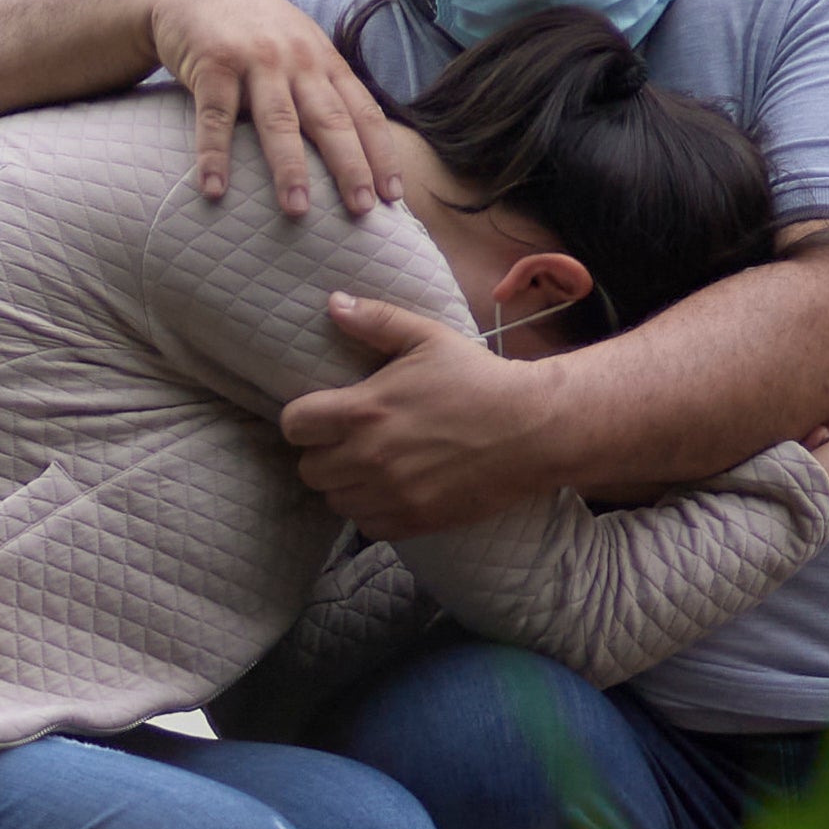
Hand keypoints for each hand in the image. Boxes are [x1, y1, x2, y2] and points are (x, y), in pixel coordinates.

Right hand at [147, 0, 402, 219]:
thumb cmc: (251, 30)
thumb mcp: (297, 48)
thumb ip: (320, 88)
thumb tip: (353, 150)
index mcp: (322, 60)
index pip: (362, 110)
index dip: (380, 152)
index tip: (393, 195)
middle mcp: (296, 58)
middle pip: (329, 118)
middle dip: (349, 165)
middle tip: (361, 210)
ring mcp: (254, 59)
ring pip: (278, 120)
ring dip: (289, 167)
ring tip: (298, 210)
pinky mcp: (212, 63)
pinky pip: (216, 116)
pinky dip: (214, 155)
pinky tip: (215, 189)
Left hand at [279, 295, 547, 538]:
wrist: (533, 429)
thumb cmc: (478, 379)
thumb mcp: (427, 338)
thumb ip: (376, 320)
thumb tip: (333, 304)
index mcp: (365, 410)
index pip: (295, 425)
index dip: (303, 420)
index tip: (321, 416)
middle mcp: (370, 457)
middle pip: (309, 470)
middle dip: (322, 454)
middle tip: (347, 442)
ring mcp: (392, 493)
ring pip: (335, 501)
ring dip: (344, 485)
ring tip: (368, 467)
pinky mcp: (414, 520)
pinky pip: (367, 525)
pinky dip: (371, 511)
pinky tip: (389, 490)